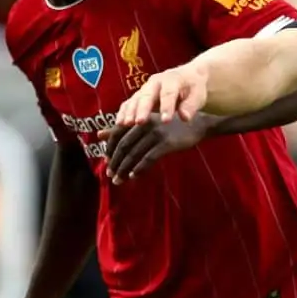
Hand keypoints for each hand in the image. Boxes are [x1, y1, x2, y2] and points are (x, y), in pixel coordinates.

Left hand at [99, 114, 213, 184]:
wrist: (198, 124)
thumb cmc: (170, 123)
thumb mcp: (146, 122)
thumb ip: (123, 128)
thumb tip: (99, 134)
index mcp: (139, 118)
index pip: (117, 133)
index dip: (109, 148)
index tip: (106, 161)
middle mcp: (146, 124)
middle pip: (124, 145)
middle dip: (115, 161)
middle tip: (110, 174)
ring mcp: (157, 134)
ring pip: (134, 154)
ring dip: (124, 169)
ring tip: (119, 180)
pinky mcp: (167, 144)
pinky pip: (148, 158)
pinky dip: (139, 169)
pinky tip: (133, 176)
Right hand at [115, 65, 208, 127]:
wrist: (188, 76)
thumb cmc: (194, 88)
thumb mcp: (198, 94)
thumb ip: (191, 105)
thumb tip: (184, 117)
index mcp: (172, 79)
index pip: (168, 93)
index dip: (166, 107)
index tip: (166, 121)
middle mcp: (155, 82)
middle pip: (147, 95)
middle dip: (142, 109)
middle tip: (139, 122)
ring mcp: (145, 88)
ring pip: (135, 99)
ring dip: (129, 111)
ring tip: (125, 124)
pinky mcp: (139, 96)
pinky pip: (128, 103)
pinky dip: (123, 113)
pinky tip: (119, 124)